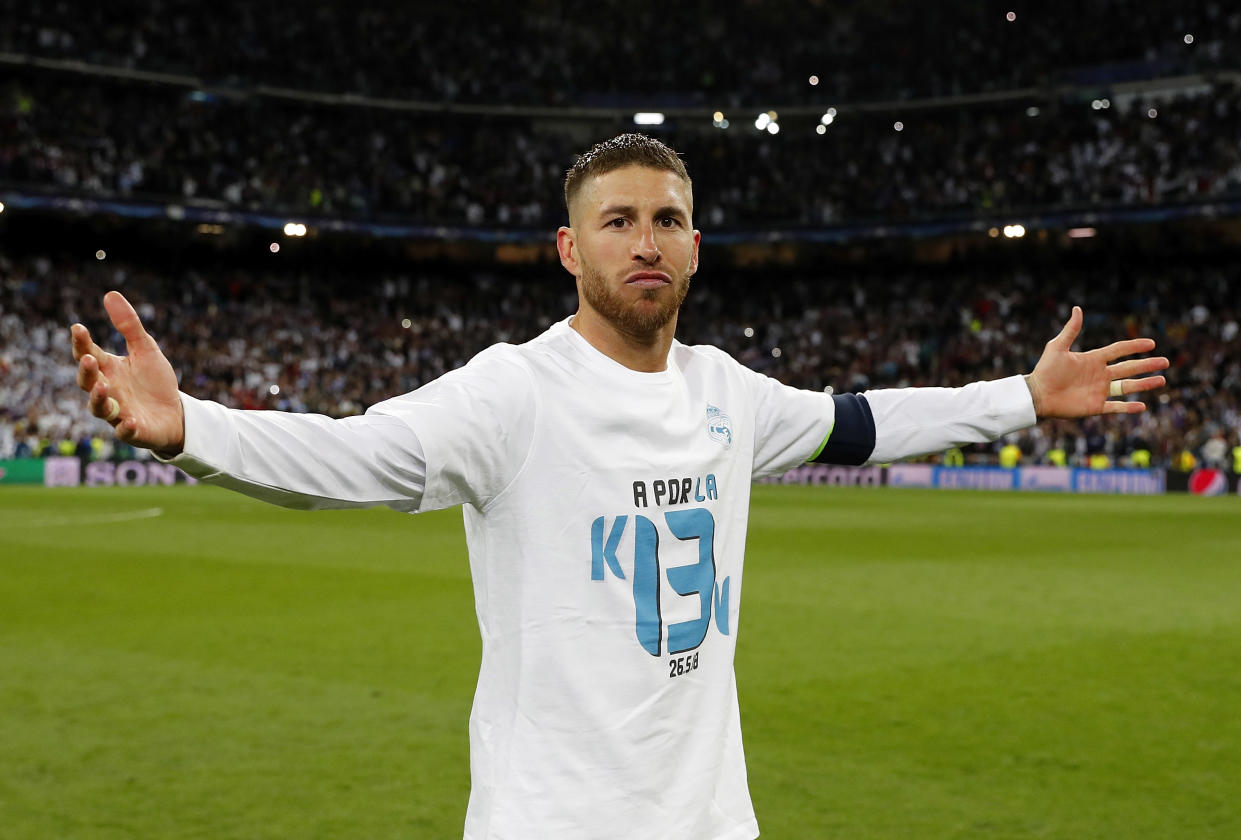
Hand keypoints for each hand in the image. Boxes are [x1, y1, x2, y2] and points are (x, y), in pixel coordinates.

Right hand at [71, 291, 184, 454]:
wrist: (176, 413)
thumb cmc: (155, 381)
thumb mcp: (146, 349)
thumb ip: (129, 326)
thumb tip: (110, 294)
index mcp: (108, 369)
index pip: (87, 354)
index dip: (81, 343)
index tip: (78, 328)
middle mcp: (107, 391)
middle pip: (87, 382)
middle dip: (86, 371)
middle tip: (89, 358)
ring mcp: (118, 412)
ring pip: (99, 408)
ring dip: (98, 398)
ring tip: (102, 386)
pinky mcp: (133, 430)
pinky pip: (124, 431)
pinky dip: (126, 427)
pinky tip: (131, 421)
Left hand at [1025, 306, 1168, 418]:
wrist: (1037, 394)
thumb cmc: (1045, 370)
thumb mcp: (1057, 347)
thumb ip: (1070, 330)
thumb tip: (1077, 308)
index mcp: (1093, 359)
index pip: (1118, 350)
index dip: (1134, 346)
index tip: (1151, 343)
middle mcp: (1099, 374)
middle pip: (1128, 368)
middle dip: (1147, 365)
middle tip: (1165, 362)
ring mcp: (1099, 390)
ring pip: (1127, 387)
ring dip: (1144, 384)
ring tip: (1162, 380)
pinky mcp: (1095, 406)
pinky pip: (1115, 407)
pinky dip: (1128, 407)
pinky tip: (1142, 405)